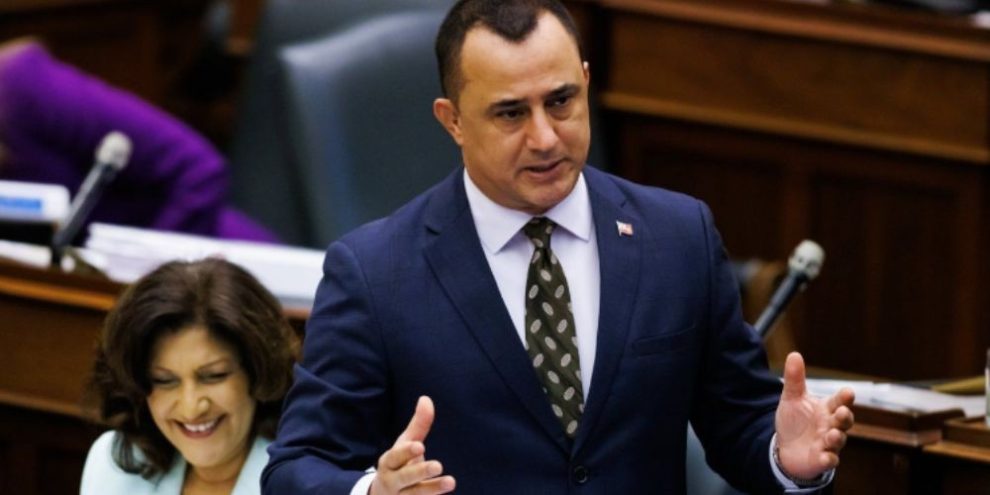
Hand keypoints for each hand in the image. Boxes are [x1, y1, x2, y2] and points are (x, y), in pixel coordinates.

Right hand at [370, 396, 455, 494]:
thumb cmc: (398, 465)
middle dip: (420, 471)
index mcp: (389, 463)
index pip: (396, 457)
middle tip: (438, 464)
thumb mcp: (405, 445)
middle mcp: (392, 482)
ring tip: (451, 481)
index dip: (407, 452)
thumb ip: (418, 426)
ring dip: (432, 490)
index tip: (420, 446)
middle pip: (405, 477)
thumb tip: (426, 398)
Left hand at [775, 352, 854, 480]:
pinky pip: (830, 461)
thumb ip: (795, 379)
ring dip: (837, 437)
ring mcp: (828, 443)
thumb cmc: (794, 421)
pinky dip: (829, 459)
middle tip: (842, 412)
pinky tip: (826, 457)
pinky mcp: (821, 459)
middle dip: (845, 417)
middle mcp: (831, 425)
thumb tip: (794, 354)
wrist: (785, 447)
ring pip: (838, 440)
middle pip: (844, 421)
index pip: (839, 401)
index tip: (848, 392)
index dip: (844, 397)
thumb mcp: (792, 398)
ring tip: (833, 434)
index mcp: (827, 409)